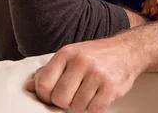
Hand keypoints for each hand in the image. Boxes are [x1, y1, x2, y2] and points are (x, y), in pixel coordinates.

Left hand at [25, 36, 141, 112]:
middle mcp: (81, 61)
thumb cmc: (98, 55)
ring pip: (76, 107)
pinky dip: (95, 108)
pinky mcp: (111, 86)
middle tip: (75, 95)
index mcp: (67, 53)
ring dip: (82, 105)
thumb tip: (29, 87)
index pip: (43, 84)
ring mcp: (97, 73)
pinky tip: (99, 96)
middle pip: (59, 99)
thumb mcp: (72, 55)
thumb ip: (50, 70)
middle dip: (65, 102)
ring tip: (90, 93)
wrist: (128, 50)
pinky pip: (94, 110)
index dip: (45, 96)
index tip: (53, 96)